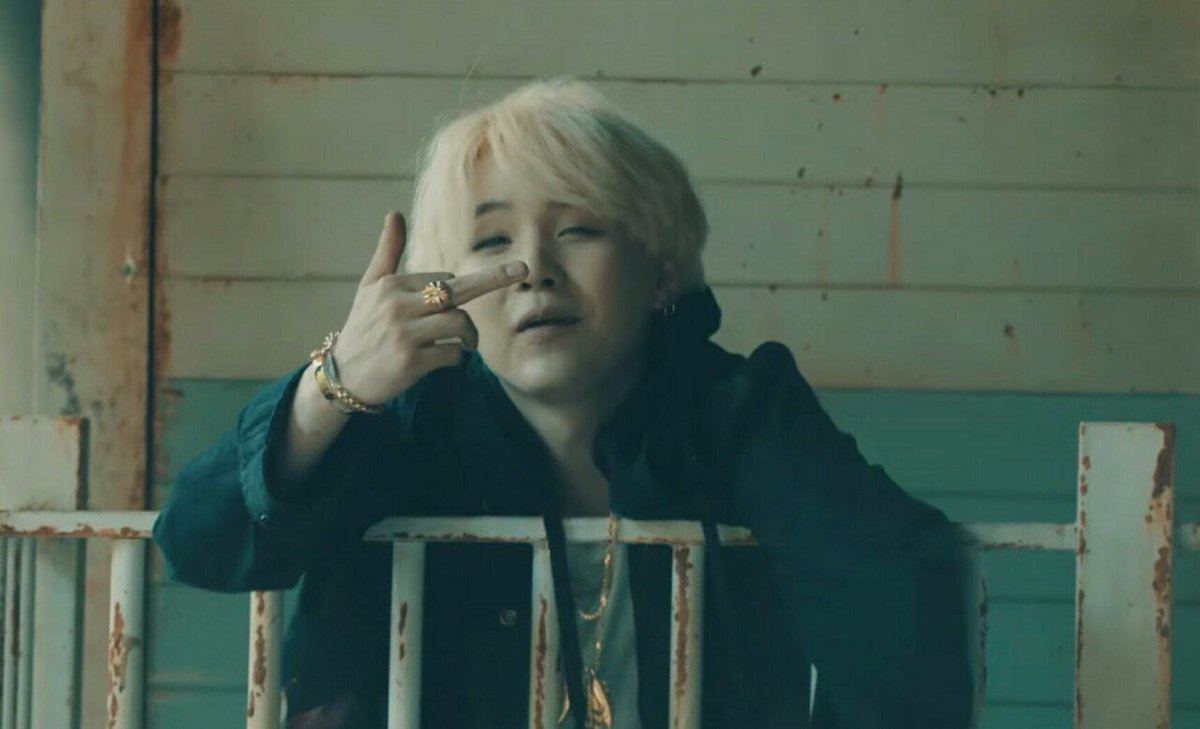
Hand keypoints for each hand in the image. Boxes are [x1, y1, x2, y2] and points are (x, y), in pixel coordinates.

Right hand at [331, 212, 526, 404]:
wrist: (343, 377)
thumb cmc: (362, 328)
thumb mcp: (369, 287)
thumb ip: (387, 252)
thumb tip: (395, 213)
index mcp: (391, 285)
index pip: (443, 279)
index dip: (453, 294)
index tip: (449, 306)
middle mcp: (397, 306)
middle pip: (456, 291)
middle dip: (493, 279)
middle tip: (523, 269)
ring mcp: (404, 334)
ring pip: (459, 322)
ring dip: (470, 336)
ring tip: (466, 344)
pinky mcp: (411, 362)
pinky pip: (452, 353)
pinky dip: (456, 357)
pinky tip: (443, 361)